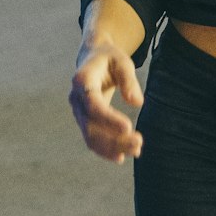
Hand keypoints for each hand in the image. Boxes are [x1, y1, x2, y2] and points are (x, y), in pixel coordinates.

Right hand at [70, 45, 144, 163]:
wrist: (93, 58)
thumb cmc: (109, 58)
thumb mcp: (122, 61)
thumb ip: (129, 80)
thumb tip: (137, 103)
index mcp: (82, 80)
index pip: (93, 105)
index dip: (109, 119)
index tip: (129, 128)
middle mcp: (76, 98)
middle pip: (91, 126)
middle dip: (114, 139)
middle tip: (139, 144)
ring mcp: (77, 111)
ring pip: (90, 136)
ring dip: (111, 148)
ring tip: (136, 150)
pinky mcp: (83, 120)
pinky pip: (91, 139)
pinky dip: (104, 150)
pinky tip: (121, 157)